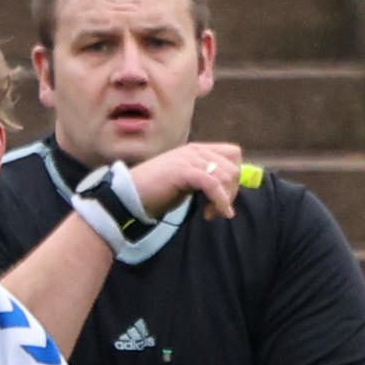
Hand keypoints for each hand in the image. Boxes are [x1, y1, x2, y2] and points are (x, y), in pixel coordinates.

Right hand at [127, 141, 252, 220]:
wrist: (130, 195)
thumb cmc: (156, 192)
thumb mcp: (186, 182)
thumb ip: (204, 180)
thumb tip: (227, 190)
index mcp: (196, 150)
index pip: (233, 155)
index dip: (234, 177)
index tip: (224, 198)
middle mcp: (195, 151)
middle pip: (233, 167)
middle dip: (231, 191)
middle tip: (217, 210)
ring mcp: (189, 159)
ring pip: (226, 176)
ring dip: (224, 199)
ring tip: (211, 213)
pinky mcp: (184, 171)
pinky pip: (213, 184)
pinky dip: (220, 200)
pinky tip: (216, 213)